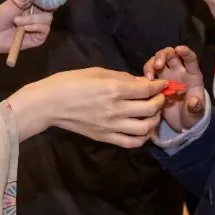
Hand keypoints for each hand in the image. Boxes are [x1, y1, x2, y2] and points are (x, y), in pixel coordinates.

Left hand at [0, 0, 52, 56]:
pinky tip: (24, 29)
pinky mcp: (38, 38)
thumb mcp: (14, 1)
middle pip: (49, 10)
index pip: (47, 0)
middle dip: (37, 10)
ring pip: (47, 20)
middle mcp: (37, 16)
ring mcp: (38, 27)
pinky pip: (44, 30)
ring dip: (32, 20)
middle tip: (22, 11)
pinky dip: (35, 27)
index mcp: (32, 5)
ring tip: (17, 22)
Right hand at [5, 68, 166, 147]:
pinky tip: (143, 129)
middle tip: (159, 96)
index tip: (164, 83)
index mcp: (113, 89)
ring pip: (145, 128)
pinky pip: (131, 142)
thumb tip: (141, 82)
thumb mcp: (97, 72)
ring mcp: (111, 126)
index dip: (159, 86)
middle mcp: (116, 109)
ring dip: (154, 120)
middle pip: (150, 109)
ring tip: (153, 113)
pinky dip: (143, 137)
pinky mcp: (105, 138)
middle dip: (159, 101)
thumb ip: (122, 77)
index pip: (146, 90)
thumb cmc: (71, 81)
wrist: (50, 103)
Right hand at [143, 45, 204, 132]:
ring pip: (157, 61)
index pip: (190, 59)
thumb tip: (194, 101)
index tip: (179, 49)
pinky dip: (145, 76)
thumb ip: (196, 107)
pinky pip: (148, 74)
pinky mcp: (155, 83)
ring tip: (149, 77)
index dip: (185, 52)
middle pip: (170, 55)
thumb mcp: (196, 113)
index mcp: (192, 75)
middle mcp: (178, 72)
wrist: (181, 124)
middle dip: (163, 56)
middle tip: (158, 65)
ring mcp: (165, 76)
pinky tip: (144, 84)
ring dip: (152, 65)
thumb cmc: (192, 115)